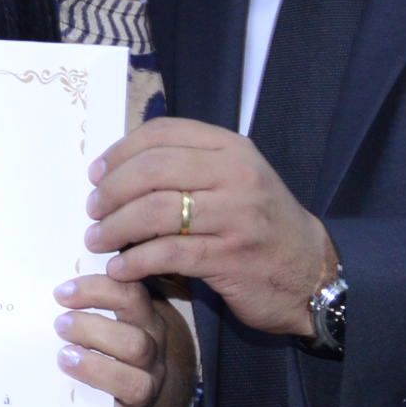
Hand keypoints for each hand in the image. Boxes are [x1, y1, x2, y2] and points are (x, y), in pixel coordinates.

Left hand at [55, 273, 194, 406]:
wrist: (139, 391)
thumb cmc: (111, 344)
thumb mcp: (110, 317)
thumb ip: (91, 301)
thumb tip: (53, 286)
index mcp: (144, 323)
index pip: (131, 298)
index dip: (97, 291)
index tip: (61, 294)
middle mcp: (151, 356)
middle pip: (135, 343)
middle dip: (94, 331)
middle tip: (59, 326)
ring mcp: (147, 390)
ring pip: (136, 383)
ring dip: (99, 371)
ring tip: (64, 359)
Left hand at [88, 118, 335, 339]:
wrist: (312, 273)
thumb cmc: (262, 225)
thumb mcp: (236, 181)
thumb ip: (190, 167)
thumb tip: (121, 169)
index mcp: (233, 149)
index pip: (164, 133)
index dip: (121, 152)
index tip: (96, 173)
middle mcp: (236, 175)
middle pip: (152, 170)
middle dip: (111, 191)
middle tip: (92, 210)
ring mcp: (236, 216)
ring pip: (154, 212)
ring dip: (115, 227)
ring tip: (97, 240)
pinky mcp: (230, 257)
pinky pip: (167, 253)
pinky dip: (134, 262)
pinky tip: (120, 269)